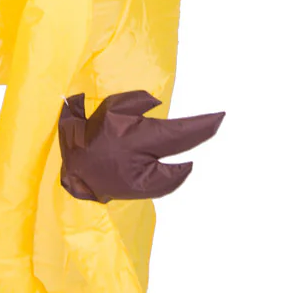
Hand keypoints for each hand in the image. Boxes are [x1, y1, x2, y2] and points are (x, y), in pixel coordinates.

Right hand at [58, 90, 223, 201]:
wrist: (74, 168)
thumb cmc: (89, 132)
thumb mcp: (109, 108)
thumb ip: (134, 102)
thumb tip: (159, 103)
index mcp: (129, 132)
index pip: (173, 129)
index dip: (199, 125)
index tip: (218, 116)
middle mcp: (136, 155)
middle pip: (178, 144)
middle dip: (201, 131)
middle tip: (217, 121)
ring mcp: (138, 176)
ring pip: (174, 170)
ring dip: (188, 155)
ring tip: (198, 136)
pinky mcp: (137, 190)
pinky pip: (164, 185)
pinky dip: (175, 175)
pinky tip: (183, 166)